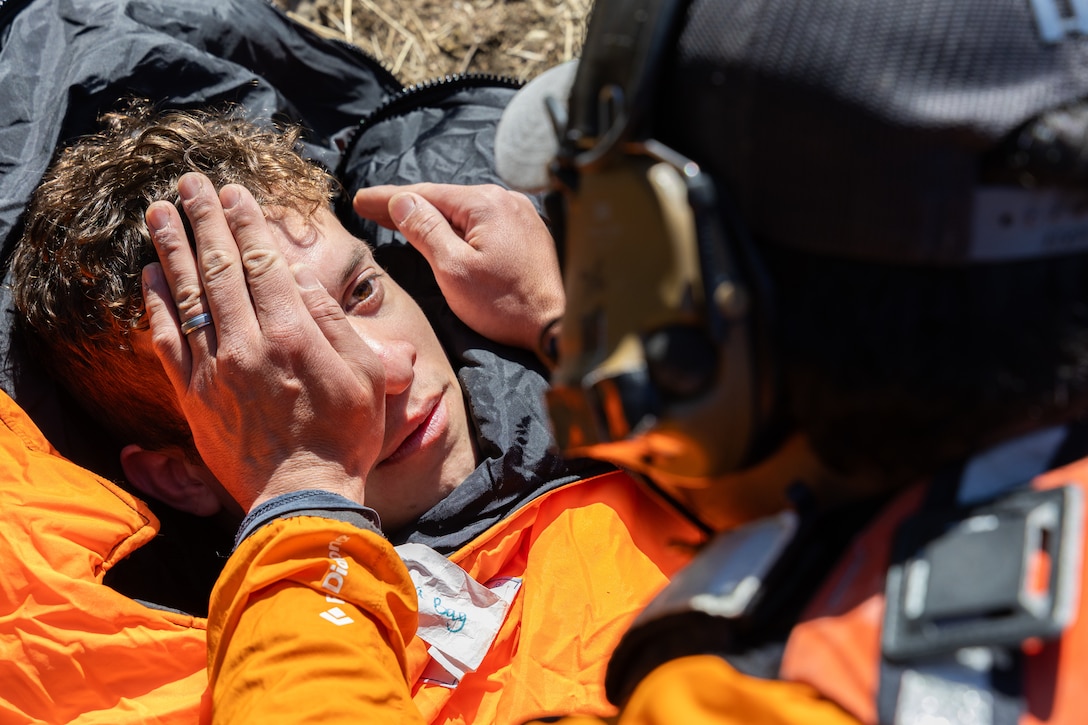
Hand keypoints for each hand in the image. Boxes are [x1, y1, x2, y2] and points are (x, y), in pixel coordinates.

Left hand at [142, 172, 385, 511]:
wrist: (303, 497)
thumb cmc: (345, 436)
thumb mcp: (365, 375)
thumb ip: (334, 322)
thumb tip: (301, 279)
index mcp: (293, 335)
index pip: (262, 263)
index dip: (245, 223)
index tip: (232, 192)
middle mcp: (248, 344)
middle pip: (219, 268)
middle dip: (202, 220)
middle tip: (188, 183)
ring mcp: (216, 369)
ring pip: (187, 296)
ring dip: (171, 249)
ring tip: (158, 211)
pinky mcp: (195, 395)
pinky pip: (167, 340)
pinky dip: (156, 304)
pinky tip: (149, 275)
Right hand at [353, 183, 563, 354]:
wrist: (555, 328)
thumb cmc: (504, 304)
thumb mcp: (453, 269)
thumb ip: (425, 231)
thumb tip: (402, 201)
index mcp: (486, 203)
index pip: (426, 194)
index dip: (389, 198)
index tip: (360, 200)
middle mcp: (506, 200)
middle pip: (446, 200)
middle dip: (408, 205)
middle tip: (371, 207)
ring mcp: (521, 215)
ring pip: (465, 212)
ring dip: (433, 216)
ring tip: (400, 218)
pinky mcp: (529, 234)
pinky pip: (484, 223)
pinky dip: (459, 227)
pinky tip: (443, 232)